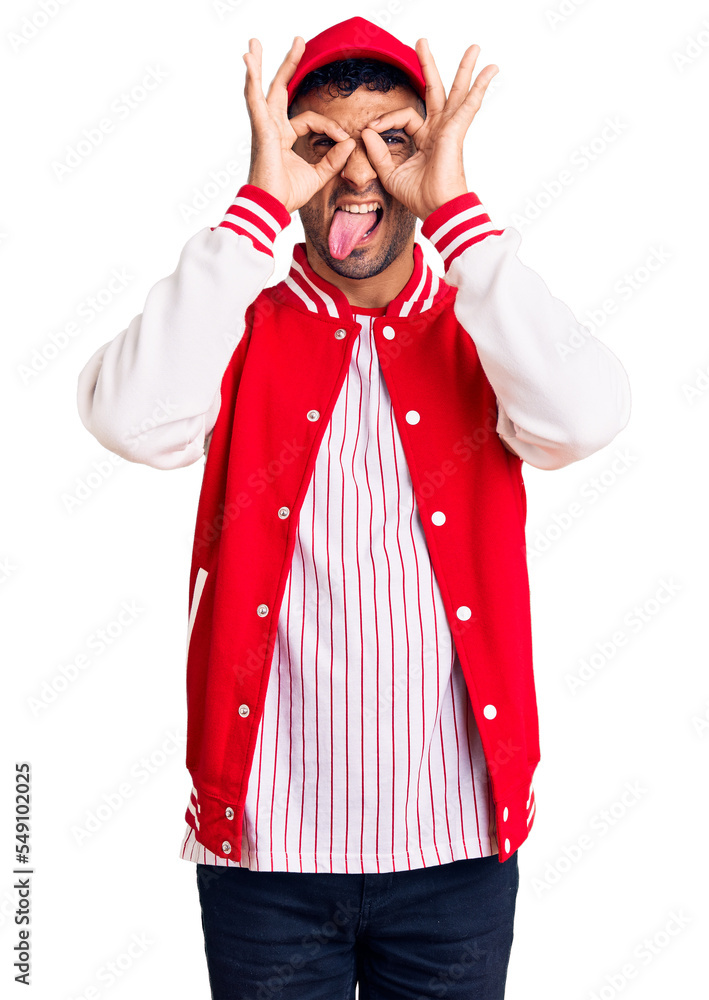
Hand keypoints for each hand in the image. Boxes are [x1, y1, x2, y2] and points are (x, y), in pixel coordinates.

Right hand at [242, 36, 355, 213]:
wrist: (272, 207)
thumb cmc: (288, 194)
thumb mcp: (318, 175)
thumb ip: (334, 159)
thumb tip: (350, 143)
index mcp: (284, 137)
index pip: (310, 119)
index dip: (330, 127)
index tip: (345, 139)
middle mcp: (272, 128)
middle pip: (280, 90)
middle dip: (289, 65)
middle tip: (299, 41)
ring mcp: (264, 127)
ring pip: (263, 88)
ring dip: (261, 64)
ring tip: (255, 43)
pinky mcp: (260, 129)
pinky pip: (254, 100)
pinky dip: (251, 80)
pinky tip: (249, 61)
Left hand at [360, 39, 497, 219]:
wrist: (437, 209)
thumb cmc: (419, 197)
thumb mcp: (390, 173)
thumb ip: (378, 153)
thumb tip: (367, 132)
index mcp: (425, 139)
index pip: (404, 117)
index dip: (385, 120)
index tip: (370, 130)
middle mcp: (439, 130)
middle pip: (434, 91)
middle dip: (428, 66)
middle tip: (421, 42)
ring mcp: (449, 129)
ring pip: (456, 91)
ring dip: (464, 68)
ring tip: (475, 48)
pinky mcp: (456, 131)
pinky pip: (469, 104)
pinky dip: (479, 87)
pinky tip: (490, 71)